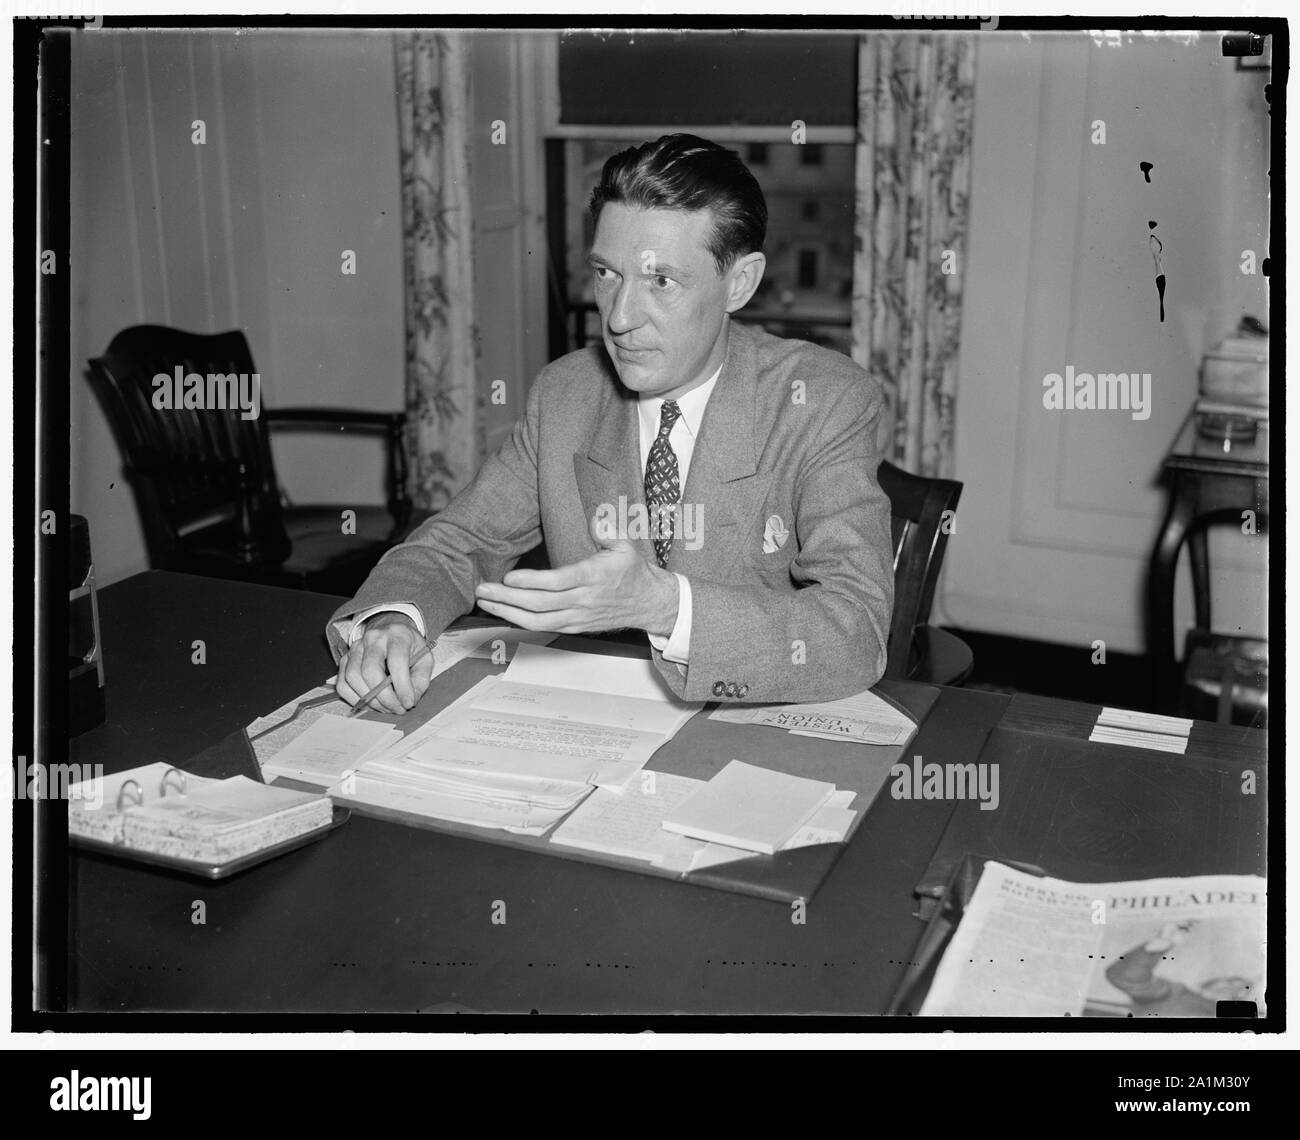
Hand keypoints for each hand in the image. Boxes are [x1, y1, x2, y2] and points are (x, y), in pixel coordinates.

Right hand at [335, 612, 432, 713]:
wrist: (393, 633)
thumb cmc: (410, 649)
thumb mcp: (425, 660)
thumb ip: (420, 681)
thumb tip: (408, 701)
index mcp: (397, 635)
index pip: (396, 660)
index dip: (402, 685)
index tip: (408, 702)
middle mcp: (373, 638)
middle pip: (370, 670)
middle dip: (384, 697)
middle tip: (396, 709)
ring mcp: (355, 648)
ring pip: (352, 678)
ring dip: (370, 700)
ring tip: (386, 707)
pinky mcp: (345, 659)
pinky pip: (342, 684)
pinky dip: (355, 699)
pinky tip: (371, 703)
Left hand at [474, 516, 678, 635]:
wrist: (649, 603)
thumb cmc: (633, 572)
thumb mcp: (626, 545)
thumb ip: (607, 530)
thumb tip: (594, 517)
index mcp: (594, 577)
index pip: (559, 582)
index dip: (532, 582)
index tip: (509, 578)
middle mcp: (584, 600)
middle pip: (540, 605)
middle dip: (507, 598)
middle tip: (482, 589)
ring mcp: (578, 617)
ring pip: (538, 621)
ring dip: (507, 613)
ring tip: (484, 602)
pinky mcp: (575, 627)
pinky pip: (544, 628)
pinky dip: (521, 622)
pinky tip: (503, 612)